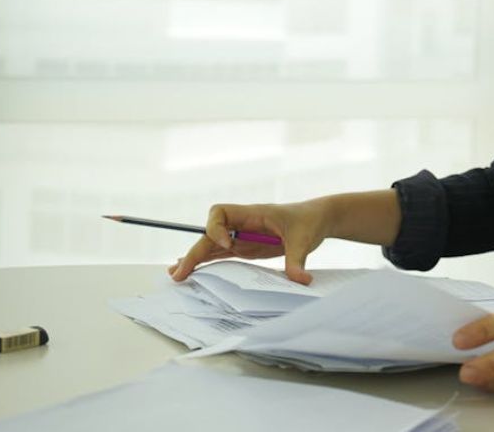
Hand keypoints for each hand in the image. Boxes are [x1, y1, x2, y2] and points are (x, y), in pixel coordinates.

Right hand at [168, 201, 331, 284]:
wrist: (317, 219)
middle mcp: (242, 224)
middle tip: (180, 272)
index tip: (228, 244)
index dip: (217, 229)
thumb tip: (301, 280)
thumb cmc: (309, 221)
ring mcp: (242, 236)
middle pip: (210, 234)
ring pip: (211, 245)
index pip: (220, 213)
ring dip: (194, 259)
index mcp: (253, 214)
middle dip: (195, 252)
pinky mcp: (245, 247)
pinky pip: (220, 254)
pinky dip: (206, 263)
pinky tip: (193, 274)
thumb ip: (298, 260)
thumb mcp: (305, 240)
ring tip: (177, 275)